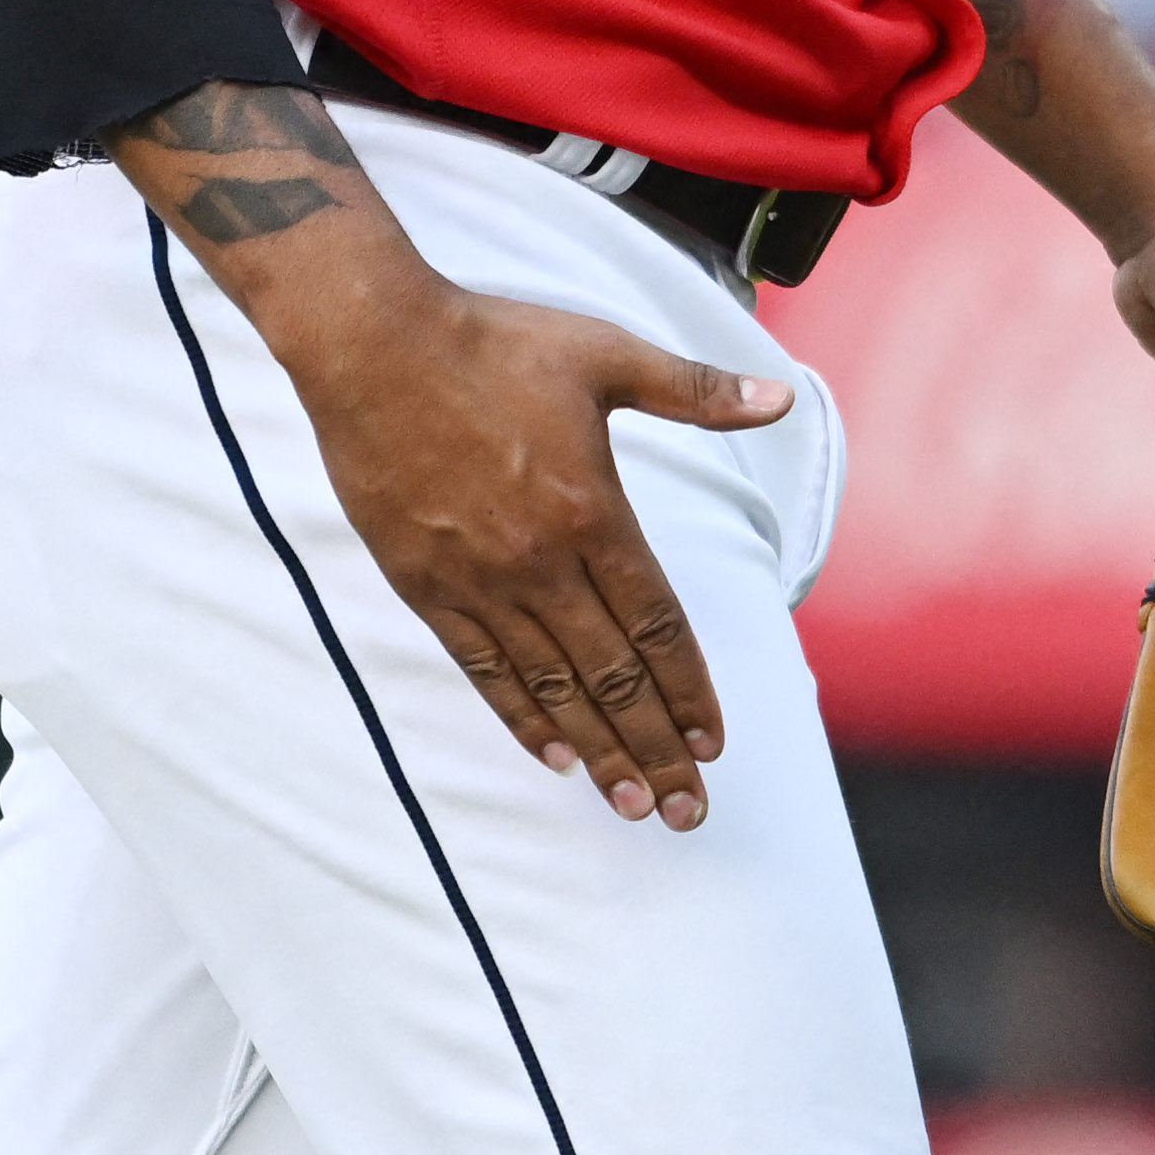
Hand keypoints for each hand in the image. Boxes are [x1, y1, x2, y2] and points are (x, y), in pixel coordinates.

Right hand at [281, 273, 792, 829]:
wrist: (374, 343)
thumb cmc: (495, 341)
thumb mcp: (608, 354)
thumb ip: (696, 391)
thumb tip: (780, 399)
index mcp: (593, 511)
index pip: (657, 627)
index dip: (690, 692)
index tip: (714, 746)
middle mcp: (539, 561)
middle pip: (612, 677)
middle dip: (656, 749)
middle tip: (689, 813)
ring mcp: (478, 579)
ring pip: (550, 687)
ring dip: (597, 751)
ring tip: (633, 804)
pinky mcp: (425, 584)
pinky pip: (482, 667)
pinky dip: (521, 715)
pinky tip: (552, 754)